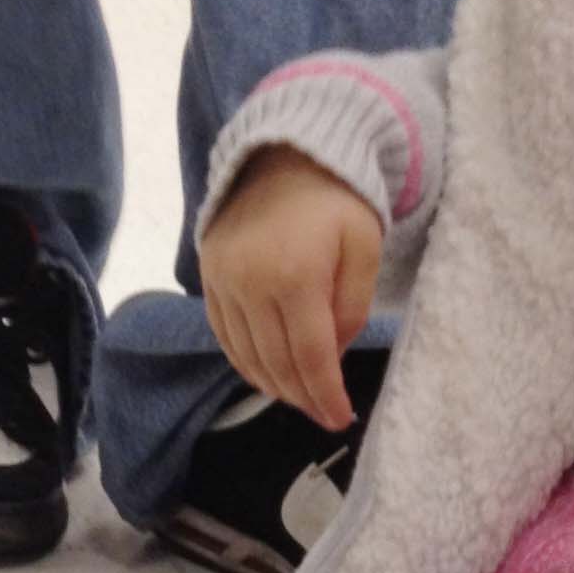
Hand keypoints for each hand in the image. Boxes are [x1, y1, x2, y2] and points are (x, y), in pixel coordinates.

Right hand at [200, 148, 383, 432]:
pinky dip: (247, 363)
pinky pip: (225, 337)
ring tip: (301, 398)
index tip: (340, 419)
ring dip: (275, 387)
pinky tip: (269, 376)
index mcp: (295, 275)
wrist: (286, 153)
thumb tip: (332, 356)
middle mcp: (251, 282)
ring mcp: (223, 281)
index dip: (326, 395)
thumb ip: (353, 309)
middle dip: (303, 397)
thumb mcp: (365, 248)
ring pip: (248, 357)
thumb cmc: (337, 201)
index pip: (311, 357)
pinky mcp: (208, 277)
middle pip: (277, 364)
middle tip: (324, 414)